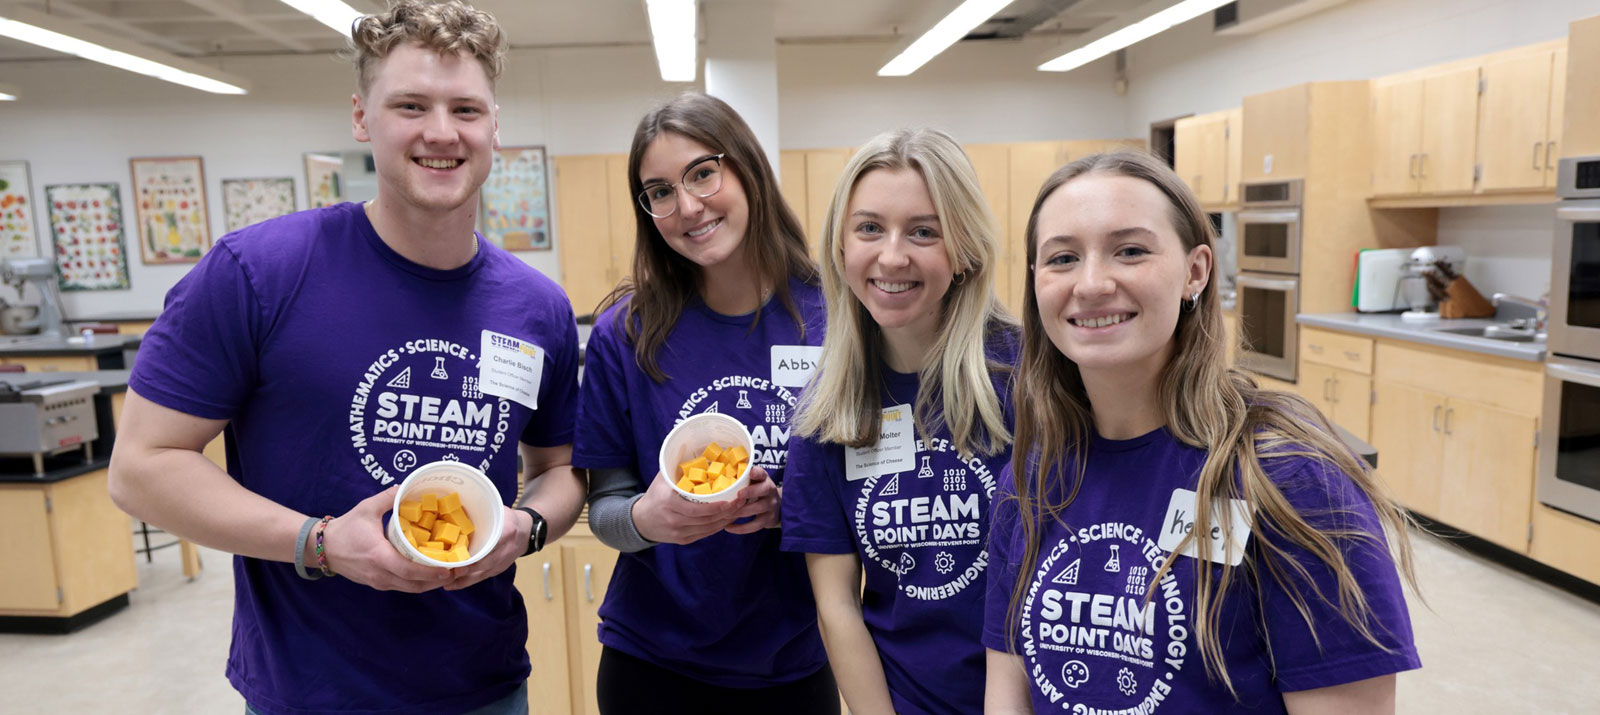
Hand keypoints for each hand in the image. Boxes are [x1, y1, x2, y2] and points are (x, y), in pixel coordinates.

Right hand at [320, 486, 453, 592]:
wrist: (322, 547)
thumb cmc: (346, 528)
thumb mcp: (367, 508)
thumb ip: (388, 497)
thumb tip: (407, 487)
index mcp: (379, 556)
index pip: (409, 571)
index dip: (431, 573)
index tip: (449, 570)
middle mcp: (380, 574)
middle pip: (415, 586)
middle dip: (437, 582)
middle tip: (457, 572)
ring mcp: (378, 583)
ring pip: (410, 589)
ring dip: (430, 584)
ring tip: (448, 574)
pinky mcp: (377, 584)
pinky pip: (402, 587)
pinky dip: (418, 583)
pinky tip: (429, 574)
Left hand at [445, 505, 530, 590]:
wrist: (527, 533)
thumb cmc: (508, 519)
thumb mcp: (499, 511)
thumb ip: (483, 513)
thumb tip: (457, 506)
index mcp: (507, 532)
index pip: (492, 545)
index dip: (476, 554)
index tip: (461, 559)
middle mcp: (506, 550)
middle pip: (485, 564)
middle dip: (466, 571)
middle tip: (447, 573)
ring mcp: (502, 562)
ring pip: (481, 574)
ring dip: (463, 580)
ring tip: (445, 583)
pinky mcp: (498, 570)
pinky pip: (481, 577)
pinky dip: (466, 582)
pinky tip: (452, 585)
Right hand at [632, 471, 740, 544]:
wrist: (640, 521)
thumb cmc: (655, 494)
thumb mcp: (663, 478)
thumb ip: (679, 466)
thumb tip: (698, 448)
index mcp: (669, 503)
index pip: (697, 509)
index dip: (716, 508)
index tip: (730, 500)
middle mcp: (674, 520)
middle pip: (707, 520)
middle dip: (727, 512)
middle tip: (741, 502)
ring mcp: (679, 533)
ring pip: (709, 528)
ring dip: (726, 520)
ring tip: (738, 509)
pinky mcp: (683, 540)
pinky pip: (705, 534)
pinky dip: (718, 527)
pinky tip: (727, 518)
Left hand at [725, 466, 779, 534]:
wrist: (775, 505)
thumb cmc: (757, 490)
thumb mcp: (753, 481)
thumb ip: (742, 477)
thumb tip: (718, 474)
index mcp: (764, 479)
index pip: (762, 473)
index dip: (757, 473)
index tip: (751, 474)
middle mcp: (770, 491)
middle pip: (763, 490)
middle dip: (750, 492)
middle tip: (737, 495)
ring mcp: (771, 506)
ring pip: (757, 508)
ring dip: (740, 511)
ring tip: (725, 514)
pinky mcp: (769, 519)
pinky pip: (755, 525)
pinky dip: (741, 528)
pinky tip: (728, 527)